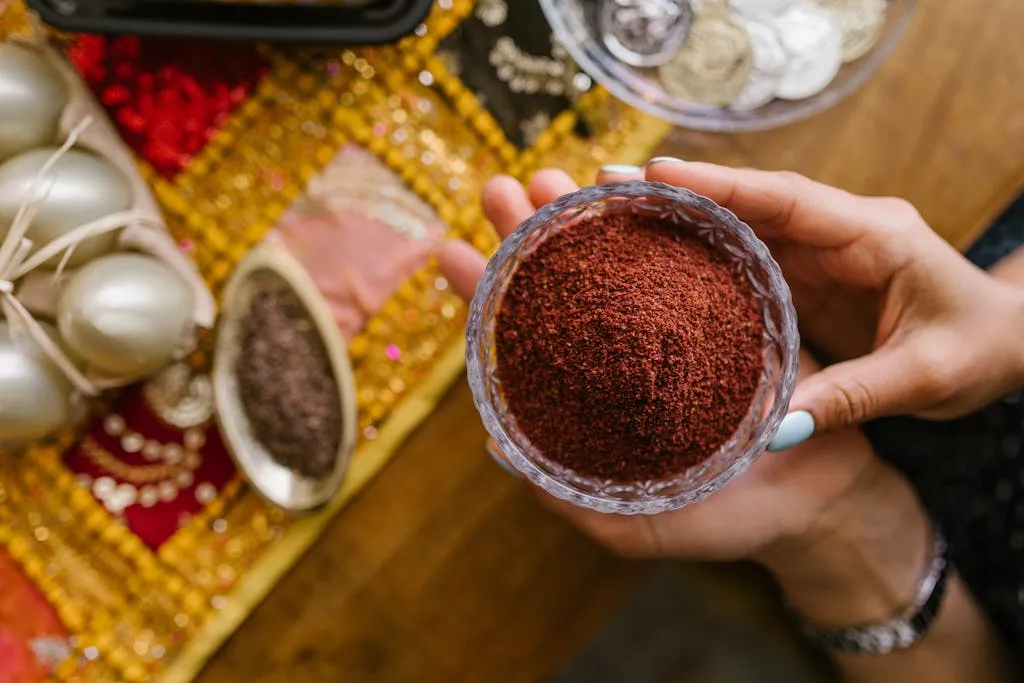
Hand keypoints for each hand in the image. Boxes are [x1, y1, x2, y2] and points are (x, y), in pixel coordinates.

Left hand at [438, 170, 892, 565]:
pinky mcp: (732, 305)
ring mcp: (679, 326)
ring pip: (620, 259)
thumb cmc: (726, 523)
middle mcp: (630, 355)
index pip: (528, 342)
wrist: (821, 504)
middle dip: (529, 235)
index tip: (454, 251)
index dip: (489, 298)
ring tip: (556, 177)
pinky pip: (690, 255)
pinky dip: (662, 221)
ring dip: (585, 214)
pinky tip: (638, 189)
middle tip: (501, 188)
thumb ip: (569, 497)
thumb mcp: (636, 528)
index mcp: (598, 400)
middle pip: (566, 287)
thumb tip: (495, 445)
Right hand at [637, 158, 1023, 435]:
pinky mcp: (807, 280)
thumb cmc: (983, 349)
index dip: (720, 186)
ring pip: (739, 229)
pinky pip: (746, 263)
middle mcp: (838, 233)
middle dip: (677, 193)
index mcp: (874, 235)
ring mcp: (819, 254)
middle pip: (748, 204)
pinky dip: (699, 260)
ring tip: (611, 219)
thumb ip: (852, 395)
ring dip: (678, 222)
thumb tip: (772, 430)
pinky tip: (653, 265)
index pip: (787, 200)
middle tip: (604, 188)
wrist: (1008, 345)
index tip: (657, 175)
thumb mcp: (926, 377)